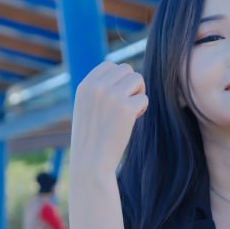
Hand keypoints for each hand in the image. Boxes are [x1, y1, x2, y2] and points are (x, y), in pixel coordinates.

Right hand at [69, 61, 147, 177]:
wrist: (90, 163)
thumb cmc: (90, 138)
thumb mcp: (86, 108)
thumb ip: (99, 91)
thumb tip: (125, 75)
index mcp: (85, 86)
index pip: (109, 65)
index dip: (118, 78)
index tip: (117, 95)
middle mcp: (97, 87)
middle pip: (126, 69)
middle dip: (131, 85)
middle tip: (127, 104)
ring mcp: (111, 96)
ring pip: (137, 79)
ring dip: (138, 94)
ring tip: (130, 111)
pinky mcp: (126, 109)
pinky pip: (144, 98)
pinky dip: (142, 109)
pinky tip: (132, 121)